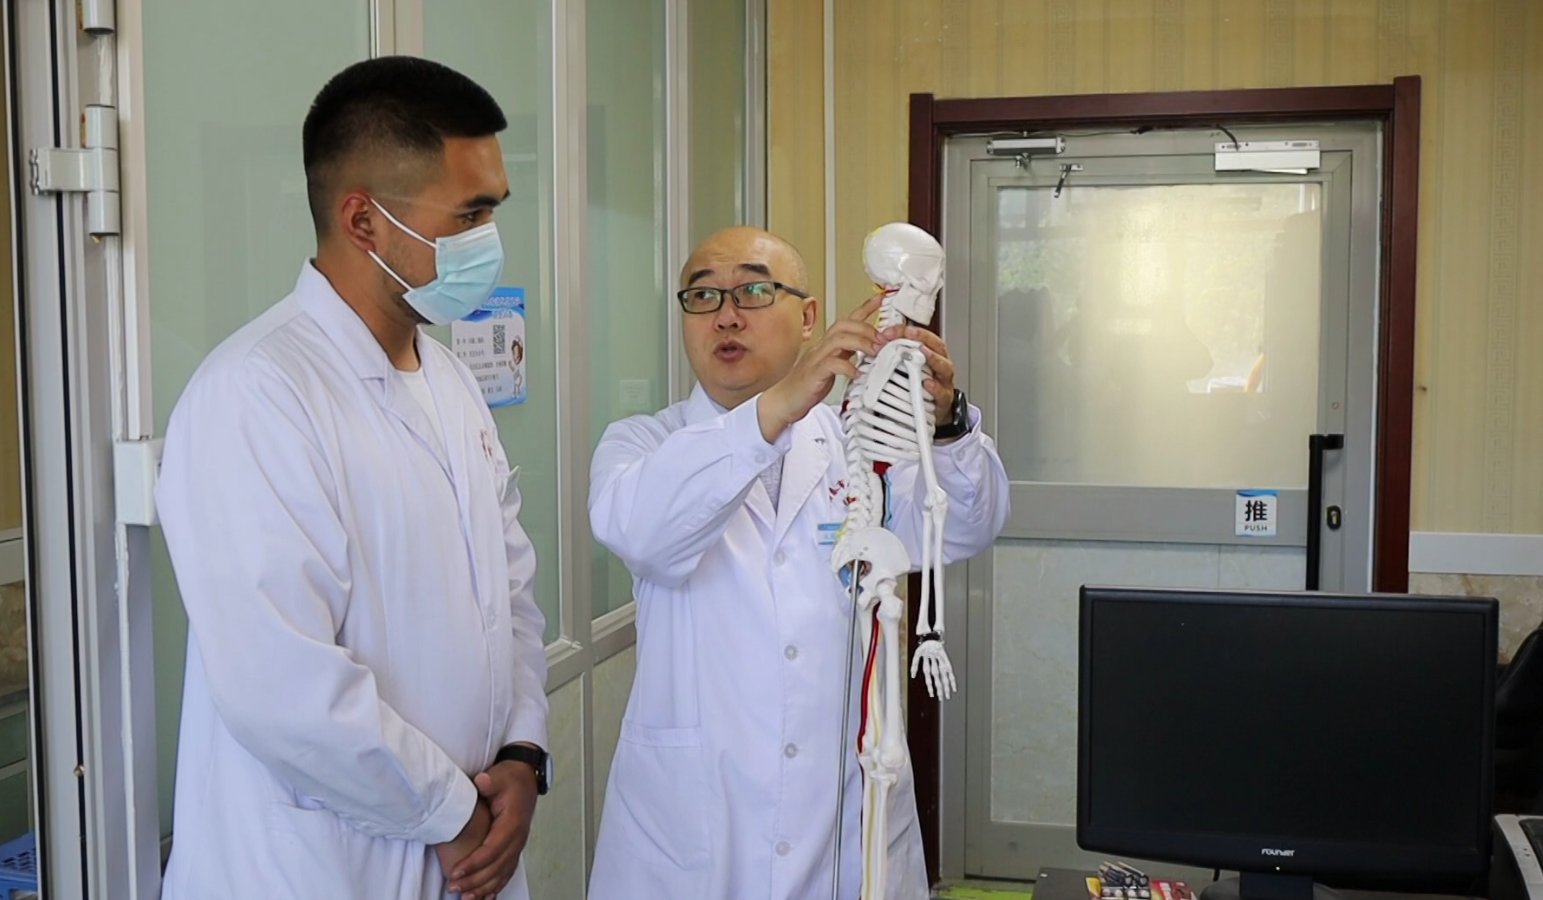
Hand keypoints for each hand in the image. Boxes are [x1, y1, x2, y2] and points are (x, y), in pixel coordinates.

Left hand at [445, 760, 539, 897]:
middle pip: (497, 866)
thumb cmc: (510, 778)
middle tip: (453, 887)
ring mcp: (518, 844)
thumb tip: (482, 782)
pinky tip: (486, 897)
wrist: (525, 778)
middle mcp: (518, 837)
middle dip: (475, 880)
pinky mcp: (515, 848)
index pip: (493, 848)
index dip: (474, 862)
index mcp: (513, 823)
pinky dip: (496, 886)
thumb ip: (490, 781)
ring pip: (503, 873)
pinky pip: (507, 872)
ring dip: (484, 887)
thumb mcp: (499, 776)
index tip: (456, 871)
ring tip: (466, 898)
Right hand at [759, 293, 885, 441]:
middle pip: (844, 325)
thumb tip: (870, 353)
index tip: (881, 299)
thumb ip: (849, 357)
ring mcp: (816, 359)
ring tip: (874, 352)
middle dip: (867, 328)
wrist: (783, 401)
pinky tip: (857, 373)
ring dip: (861, 343)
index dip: (865, 308)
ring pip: (839, 339)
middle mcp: (822, 347)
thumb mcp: (833, 367)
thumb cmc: (808, 386)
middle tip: (883, 339)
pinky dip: (847, 367)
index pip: (847, 320)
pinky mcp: (813, 374)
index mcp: (828, 344)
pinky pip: (831, 364)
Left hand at [876, 323, 957, 425]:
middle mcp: (941, 365)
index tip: (891, 331)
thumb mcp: (910, 370)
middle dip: (922, 337)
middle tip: (908, 333)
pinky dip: (935, 387)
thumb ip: (898, 358)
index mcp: (932, 355)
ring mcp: (944, 382)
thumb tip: (877, 348)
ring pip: (944, 366)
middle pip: (937, 346)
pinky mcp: (944, 399)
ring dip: (934, 358)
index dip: (908, 331)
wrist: (934, 412)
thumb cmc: (921, 387)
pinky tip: (928, 383)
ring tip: (923, 352)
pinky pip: (942, 392)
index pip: (922, 337)